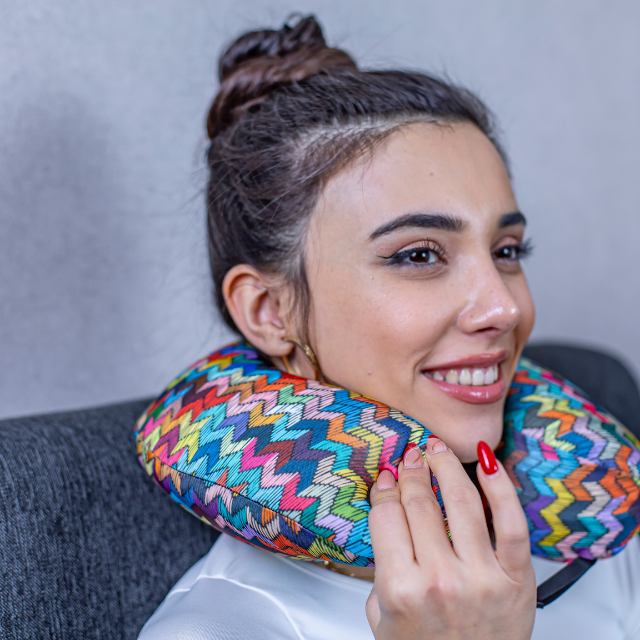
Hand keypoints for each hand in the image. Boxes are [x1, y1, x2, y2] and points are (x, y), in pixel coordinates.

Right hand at [366, 437, 535, 639]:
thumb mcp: (382, 616)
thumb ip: (381, 566)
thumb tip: (391, 513)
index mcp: (401, 589)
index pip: (387, 515)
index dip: (385, 489)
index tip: (387, 477)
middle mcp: (441, 580)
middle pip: (419, 502)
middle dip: (412, 471)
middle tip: (411, 457)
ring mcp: (482, 577)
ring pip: (461, 501)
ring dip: (446, 466)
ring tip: (438, 450)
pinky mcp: (517, 579)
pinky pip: (512, 522)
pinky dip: (501, 487)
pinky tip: (488, 463)